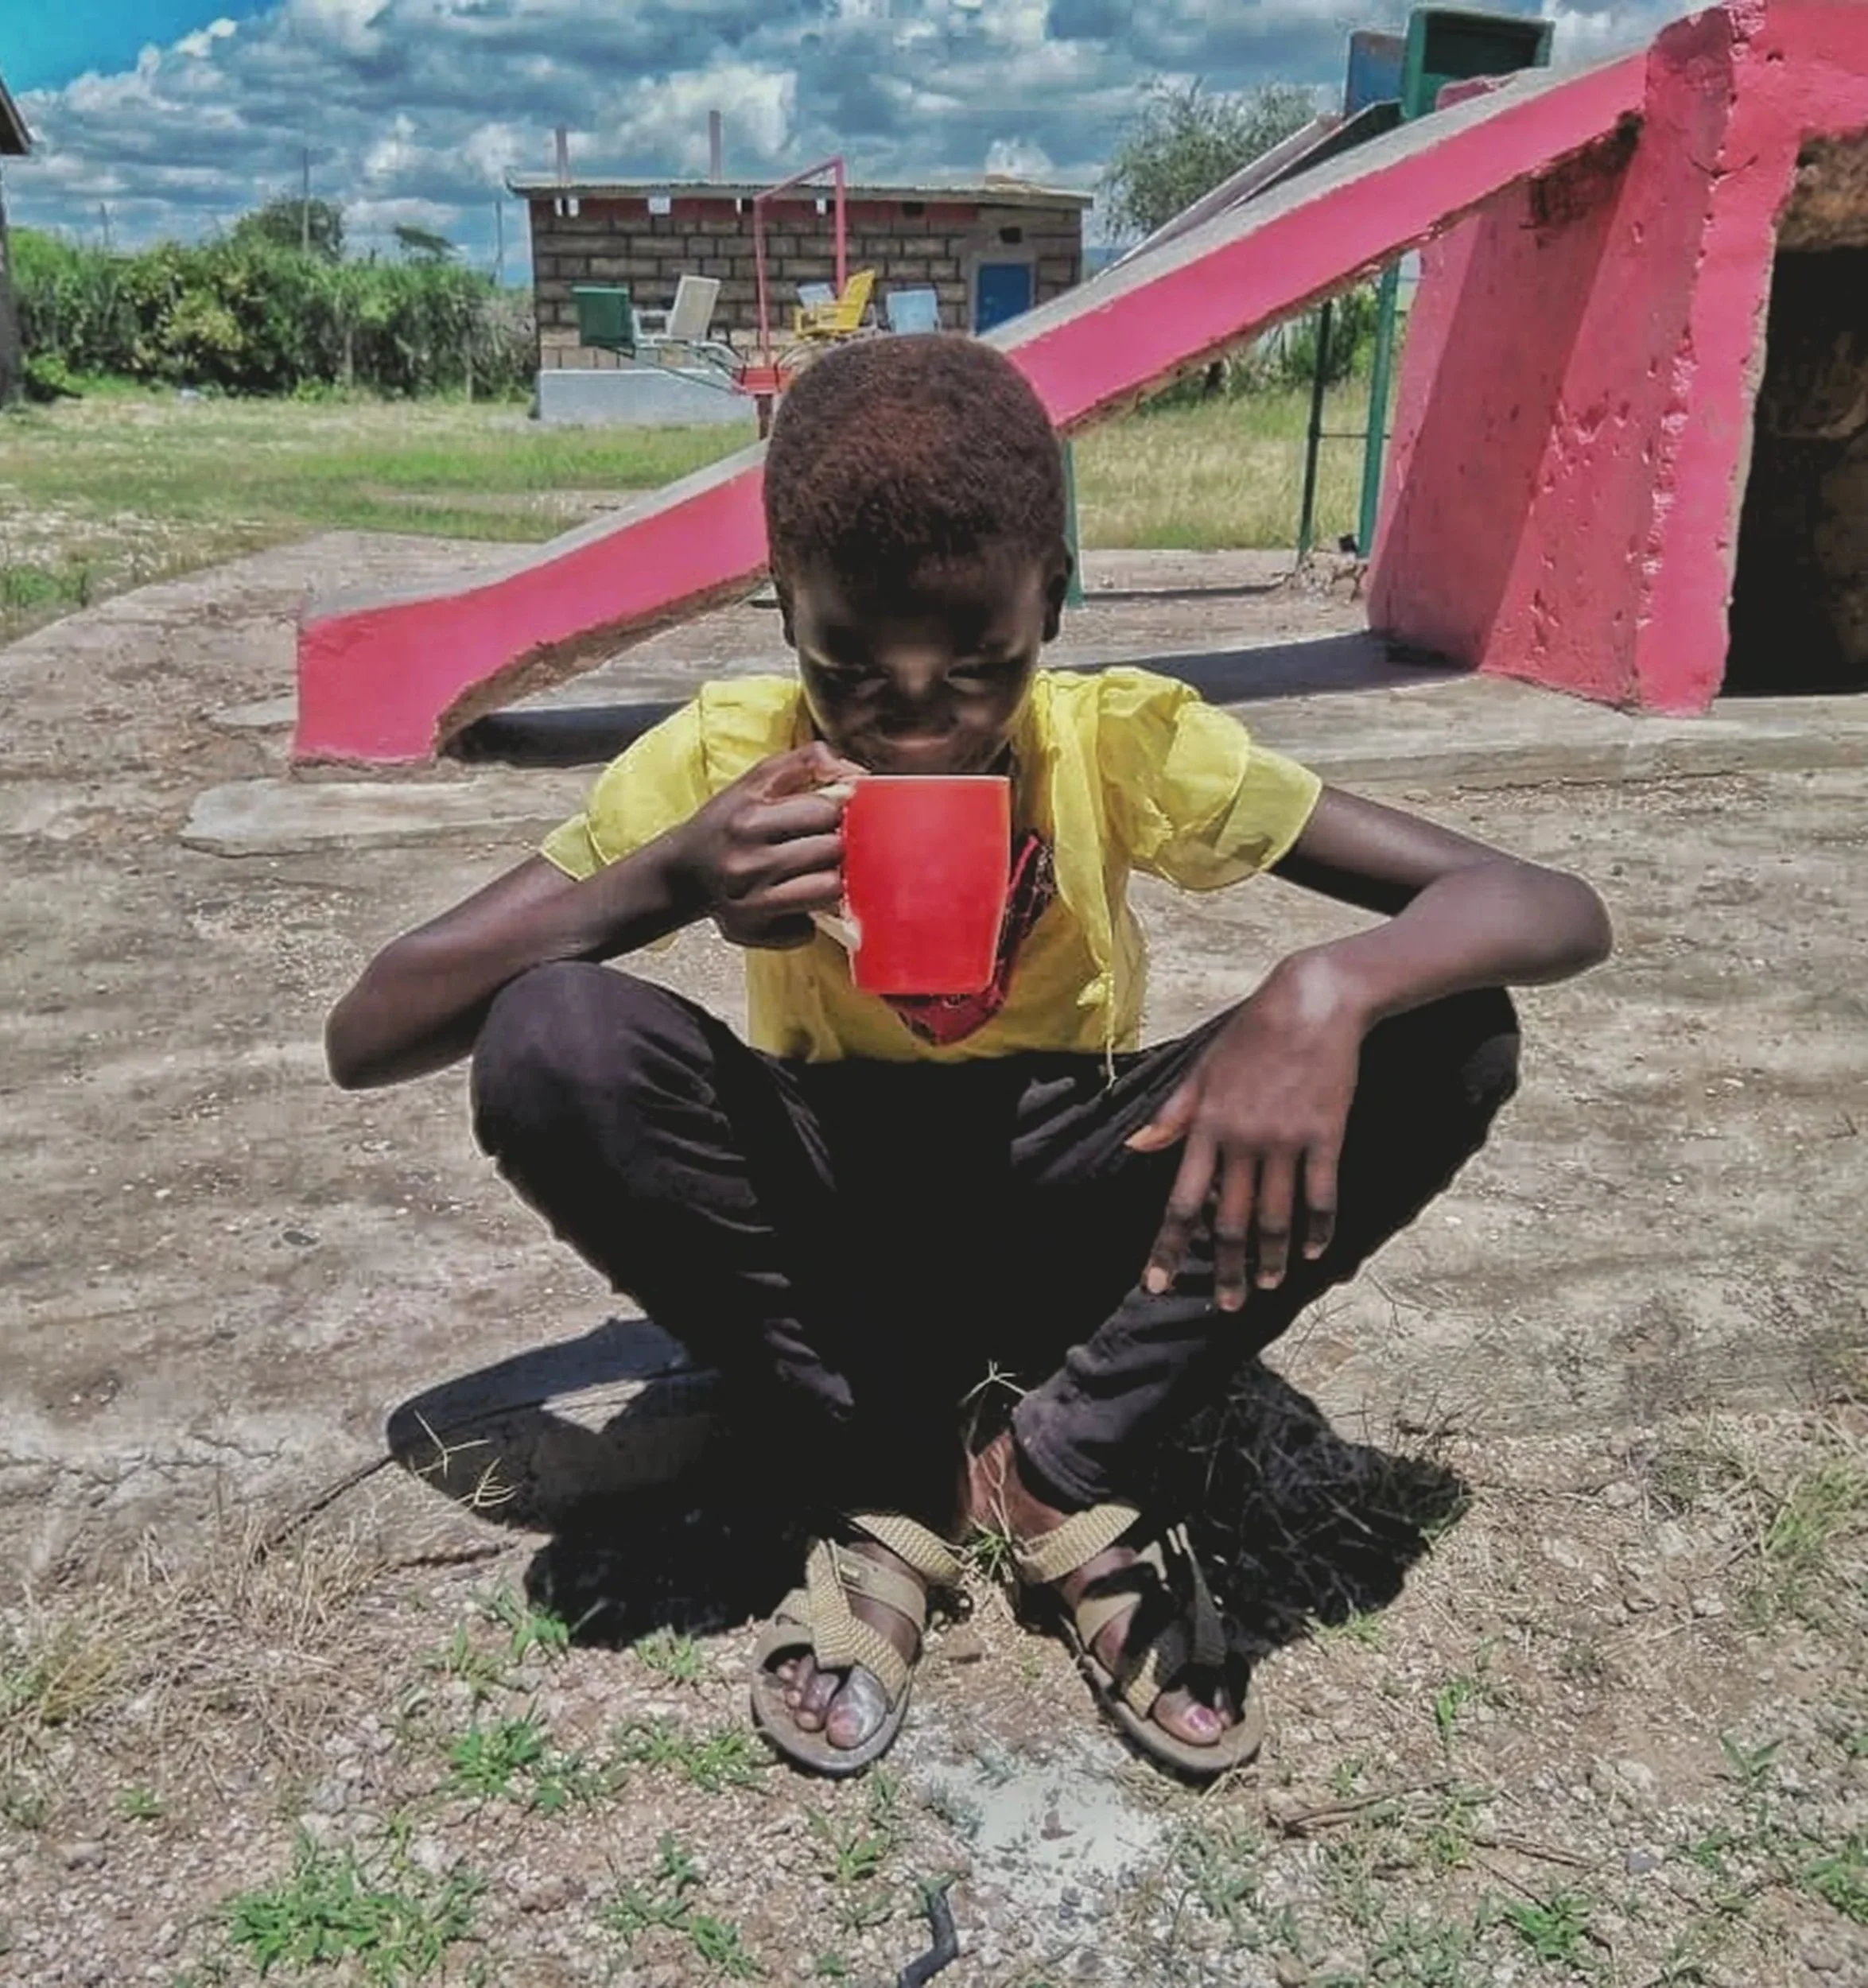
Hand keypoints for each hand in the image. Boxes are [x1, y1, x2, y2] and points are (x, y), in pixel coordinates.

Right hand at [673, 742, 863, 949]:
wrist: (683, 871)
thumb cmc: (728, 822)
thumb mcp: (757, 780)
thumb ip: (807, 761)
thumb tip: (856, 775)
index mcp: (749, 820)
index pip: (825, 810)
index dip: (835, 809)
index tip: (826, 813)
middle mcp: (746, 863)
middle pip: (831, 850)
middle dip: (834, 844)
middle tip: (819, 843)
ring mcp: (748, 902)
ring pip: (827, 891)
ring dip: (829, 880)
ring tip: (813, 870)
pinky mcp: (751, 932)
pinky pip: (808, 929)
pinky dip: (808, 917)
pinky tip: (792, 899)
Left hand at [1127, 954, 1367, 1309]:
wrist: (1311, 1003)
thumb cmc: (1251, 1036)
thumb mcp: (1202, 1071)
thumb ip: (1173, 1115)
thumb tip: (1138, 1146)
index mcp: (1205, 1127)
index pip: (1181, 1201)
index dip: (1168, 1248)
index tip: (1156, 1285)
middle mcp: (1241, 1140)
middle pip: (1229, 1222)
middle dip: (1226, 1270)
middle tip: (1227, 1306)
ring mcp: (1285, 1140)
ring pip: (1276, 1217)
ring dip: (1272, 1258)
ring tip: (1268, 1285)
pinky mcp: (1325, 1136)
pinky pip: (1321, 1195)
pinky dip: (1318, 1228)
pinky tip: (1313, 1251)